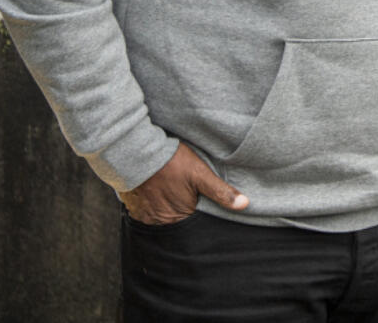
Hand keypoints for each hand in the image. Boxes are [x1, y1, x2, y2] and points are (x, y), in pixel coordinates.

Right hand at [119, 142, 247, 224]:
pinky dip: (153, 207)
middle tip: (184, 199)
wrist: (138, 151)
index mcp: (177, 218)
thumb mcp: (201, 174)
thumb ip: (221, 192)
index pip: (192, 226)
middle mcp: (158, 222)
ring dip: (166, 211)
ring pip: (160, 219)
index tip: (199, 207)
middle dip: (182, 216)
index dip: (198, 217)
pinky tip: (158, 194)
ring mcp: (144, 216)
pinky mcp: (132, 207)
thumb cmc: (171, 162)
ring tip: (171, 196)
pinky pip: (146, 213)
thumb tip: (244, 205)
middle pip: (176, 224)